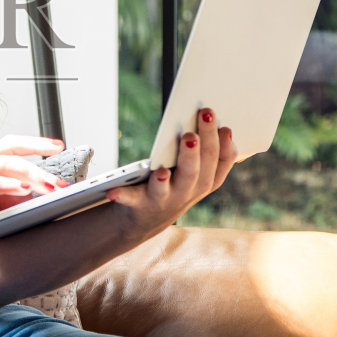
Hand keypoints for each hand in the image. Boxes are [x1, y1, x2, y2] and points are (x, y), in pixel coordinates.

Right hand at [0, 134, 68, 244]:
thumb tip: (30, 200)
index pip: (7, 146)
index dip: (32, 143)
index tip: (57, 146)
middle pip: (8, 147)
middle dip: (37, 148)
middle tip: (61, 155)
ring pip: (2, 164)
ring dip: (30, 173)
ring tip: (51, 185)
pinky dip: (5, 184)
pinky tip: (22, 190)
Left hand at [105, 109, 236, 229]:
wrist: (149, 217)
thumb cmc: (176, 182)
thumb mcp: (197, 168)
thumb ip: (207, 148)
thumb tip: (214, 118)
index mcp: (206, 180)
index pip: (219, 163)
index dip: (224, 147)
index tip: (224, 126)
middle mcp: (188, 192)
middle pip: (195, 173)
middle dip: (195, 153)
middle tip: (191, 134)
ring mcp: (164, 199)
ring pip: (168, 189)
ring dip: (165, 178)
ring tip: (162, 169)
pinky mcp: (140, 203)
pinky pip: (131, 199)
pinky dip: (122, 195)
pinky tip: (112, 190)